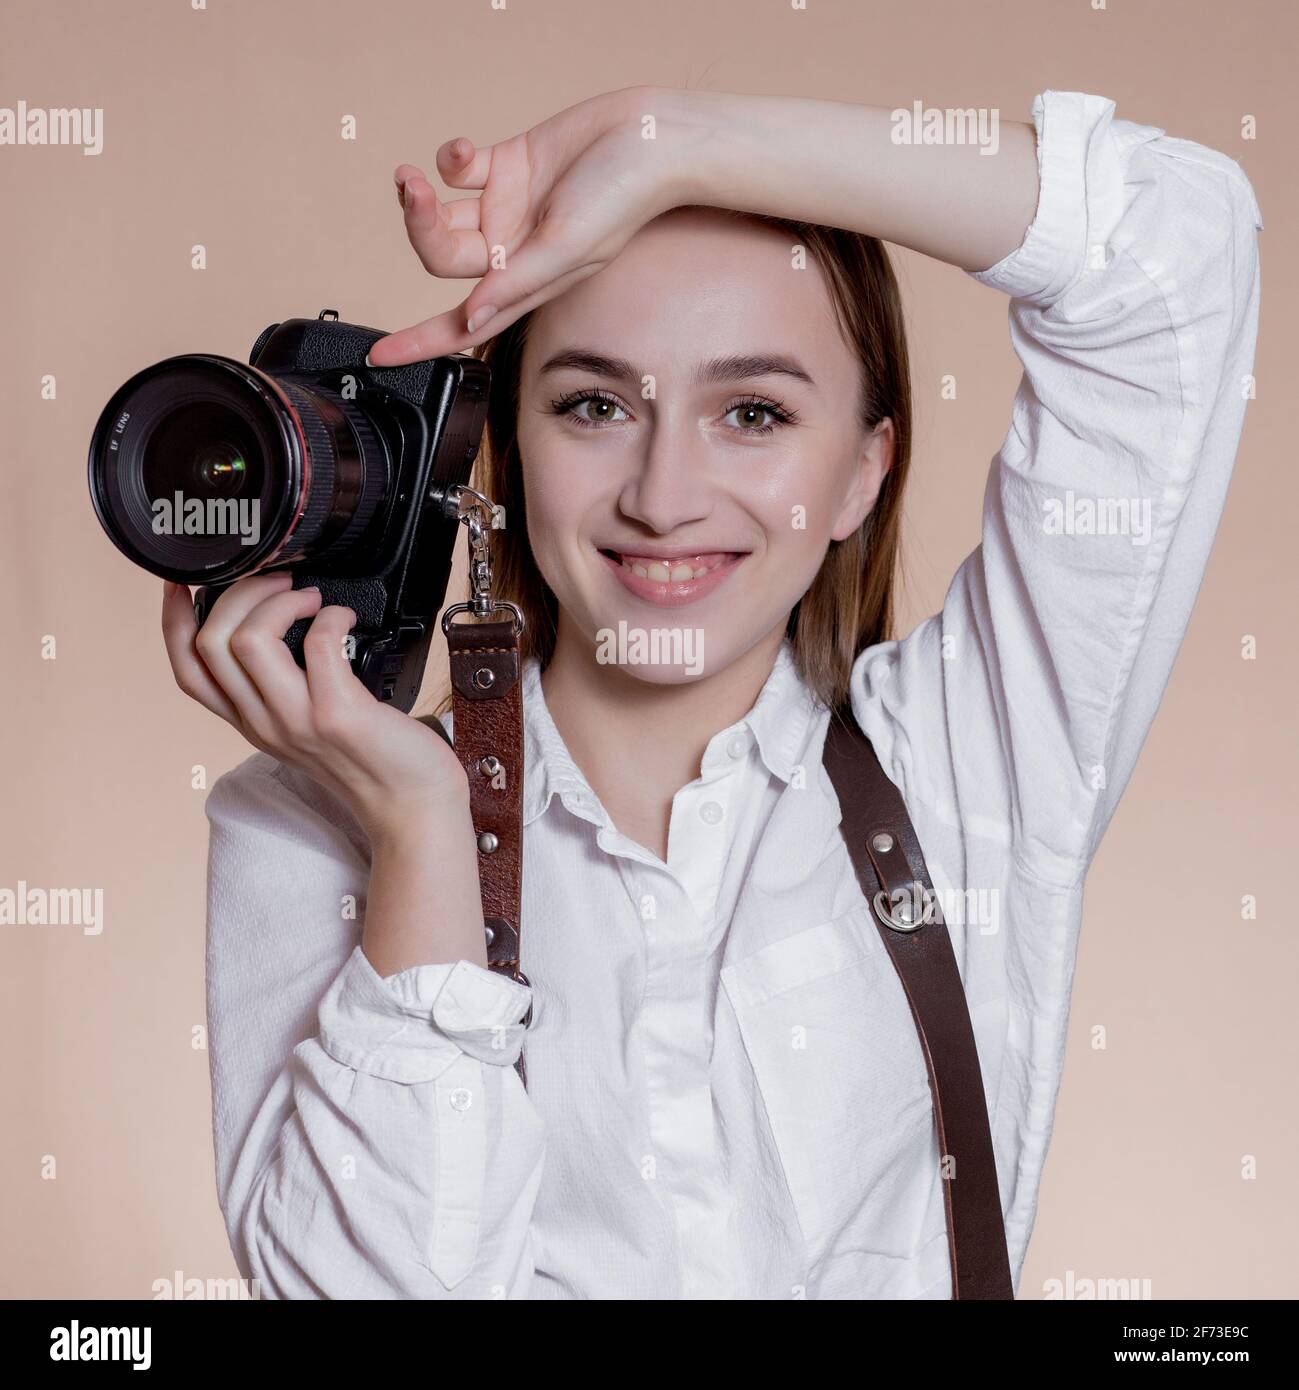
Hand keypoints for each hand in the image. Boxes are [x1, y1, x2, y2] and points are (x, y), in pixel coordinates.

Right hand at [162, 573, 468, 845]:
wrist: (411, 803)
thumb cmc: (369, 757)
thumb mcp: (304, 725)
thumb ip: (280, 686)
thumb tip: (275, 623)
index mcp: (250, 721)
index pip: (188, 671)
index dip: (174, 621)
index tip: (183, 584)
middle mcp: (264, 723)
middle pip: (211, 644)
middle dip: (240, 593)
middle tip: (280, 582)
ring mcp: (297, 720)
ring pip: (249, 640)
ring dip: (279, 601)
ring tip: (311, 598)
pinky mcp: (338, 714)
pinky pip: (319, 643)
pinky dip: (331, 617)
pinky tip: (344, 618)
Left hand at [368, 84, 694, 364]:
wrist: (650, 140)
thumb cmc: (623, 200)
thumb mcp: (567, 250)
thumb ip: (516, 282)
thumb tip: (470, 317)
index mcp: (523, 284)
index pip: (462, 325)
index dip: (420, 343)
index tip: (378, 356)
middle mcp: (510, 251)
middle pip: (441, 258)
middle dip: (418, 228)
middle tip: (413, 193)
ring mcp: (506, 209)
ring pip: (441, 214)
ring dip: (420, 195)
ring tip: (415, 174)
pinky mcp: (507, 166)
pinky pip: (460, 169)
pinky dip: (449, 158)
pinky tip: (461, 150)